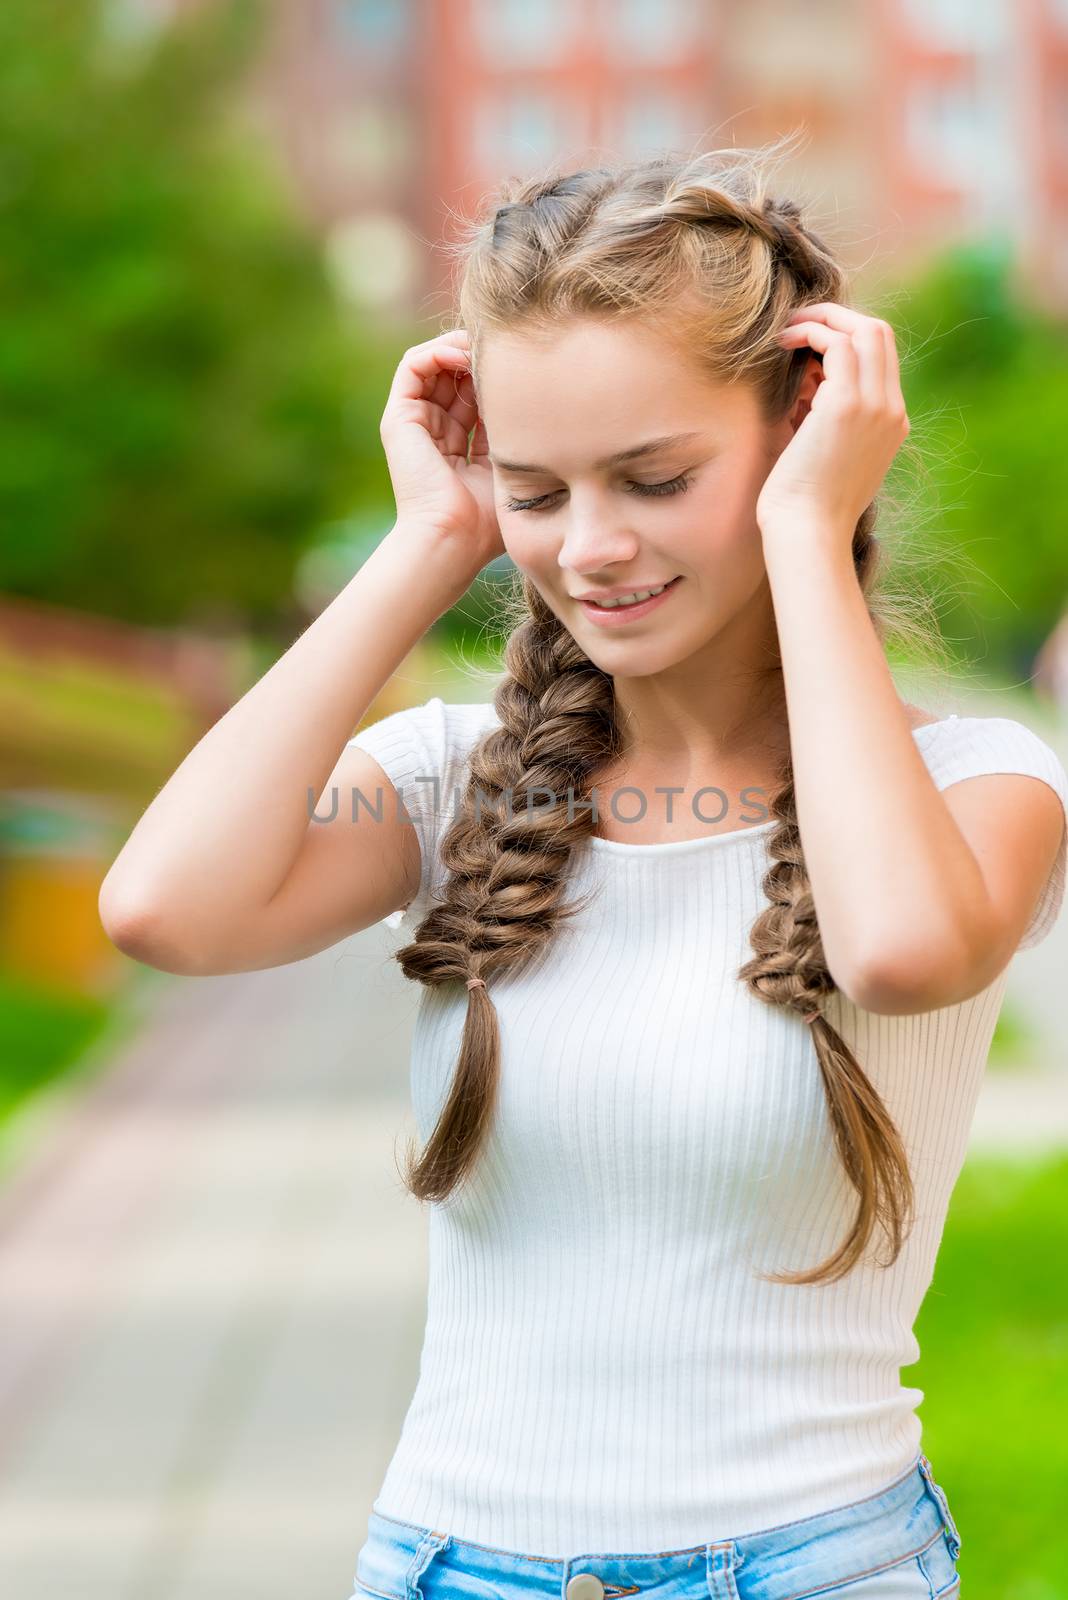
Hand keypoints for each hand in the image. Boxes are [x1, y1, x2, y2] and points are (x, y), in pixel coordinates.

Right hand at [379, 329, 504, 566]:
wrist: (453, 539)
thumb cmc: (487, 522)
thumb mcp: (511, 469)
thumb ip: (520, 439)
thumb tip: (553, 407)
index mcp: (460, 448)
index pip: (478, 395)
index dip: (498, 375)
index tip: (526, 365)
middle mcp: (435, 432)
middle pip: (456, 374)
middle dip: (481, 356)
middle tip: (508, 347)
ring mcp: (414, 424)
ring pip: (435, 363)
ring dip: (461, 347)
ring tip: (485, 346)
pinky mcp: (398, 418)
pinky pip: (413, 366)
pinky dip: (438, 351)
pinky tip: (464, 355)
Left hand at [755, 303, 909, 547]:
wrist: (809, 533)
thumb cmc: (806, 504)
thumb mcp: (826, 453)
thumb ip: (828, 419)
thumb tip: (807, 387)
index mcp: (892, 423)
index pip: (881, 358)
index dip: (846, 339)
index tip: (809, 345)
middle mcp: (891, 411)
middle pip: (880, 333)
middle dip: (838, 317)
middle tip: (798, 324)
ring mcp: (874, 406)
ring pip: (865, 330)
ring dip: (822, 319)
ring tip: (786, 331)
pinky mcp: (847, 405)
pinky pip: (837, 343)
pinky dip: (811, 333)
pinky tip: (784, 343)